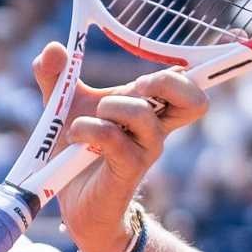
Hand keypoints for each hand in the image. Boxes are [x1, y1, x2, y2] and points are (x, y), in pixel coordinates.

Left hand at [30, 42, 207, 251]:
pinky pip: (114, 138)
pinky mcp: (128, 171)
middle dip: (165, 82)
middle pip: (196, 100)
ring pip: (145, 114)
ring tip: (86, 120)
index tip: (189, 52)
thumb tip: (52, 48)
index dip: (199, 67)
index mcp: (148, 108)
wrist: (72, 203)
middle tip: (135, 87)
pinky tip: (75, 138)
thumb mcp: (63, 107)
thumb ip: (56, 76)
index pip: (189, 84)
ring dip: (110, 108)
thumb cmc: (76, 152)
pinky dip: (88, 130)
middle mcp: (155, 128)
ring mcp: (145, 151)